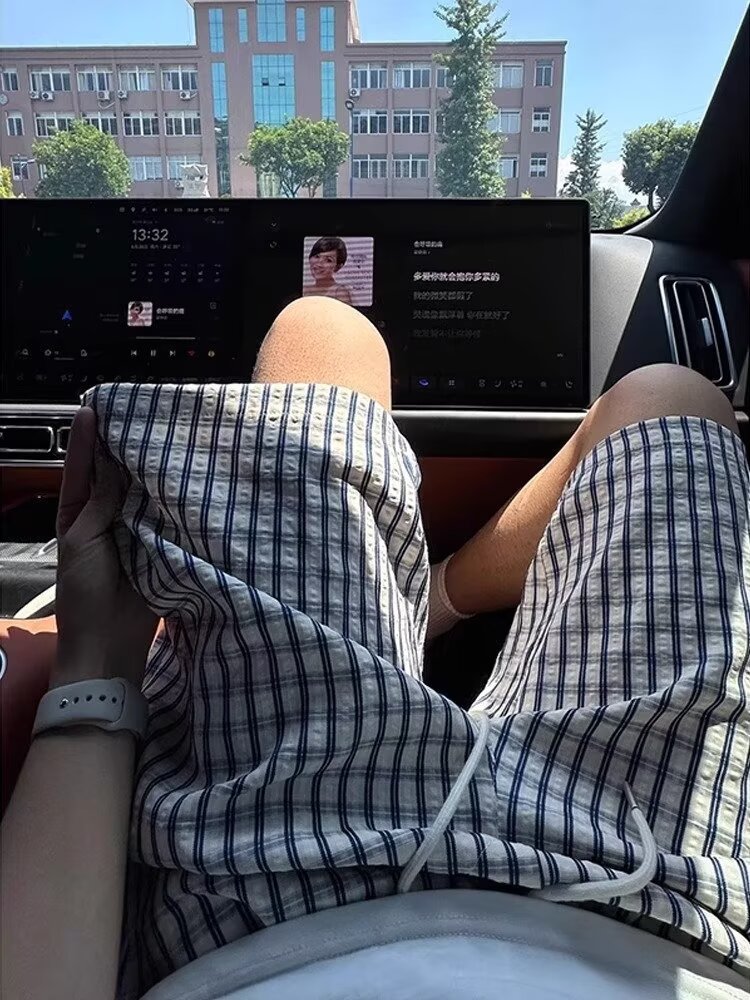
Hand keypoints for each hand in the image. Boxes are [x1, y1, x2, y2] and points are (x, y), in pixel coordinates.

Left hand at [53, 406, 158, 688]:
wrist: (110, 644)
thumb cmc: (85, 594)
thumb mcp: (84, 540)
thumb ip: (101, 501)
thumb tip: (114, 461)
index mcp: (78, 514)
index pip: (82, 469)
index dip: (88, 439)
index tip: (95, 407)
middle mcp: (107, 518)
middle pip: (117, 476)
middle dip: (126, 449)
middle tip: (141, 414)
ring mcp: (136, 531)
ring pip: (144, 494)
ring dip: (152, 472)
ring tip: (166, 438)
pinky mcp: (161, 546)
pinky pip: (168, 518)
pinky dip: (174, 500)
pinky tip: (185, 478)